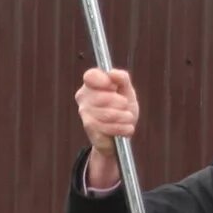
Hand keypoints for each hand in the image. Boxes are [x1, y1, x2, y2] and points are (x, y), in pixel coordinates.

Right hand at [77, 67, 138, 190]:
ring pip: (108, 112)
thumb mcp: (127, 93)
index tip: (113, 86)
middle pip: (104, 96)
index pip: (91, 76)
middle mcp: (84, 100)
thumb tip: (115, 74)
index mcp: (91, 86)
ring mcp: (86, 115)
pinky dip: (122, 129)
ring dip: (124, 117)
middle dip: (121, 103)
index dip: (104, 81)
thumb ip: (122, 80)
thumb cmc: (123, 111)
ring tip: (128, 121)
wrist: (120, 138)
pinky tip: (126, 130)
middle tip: (126, 109)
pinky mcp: (91, 131)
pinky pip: (108, 126)